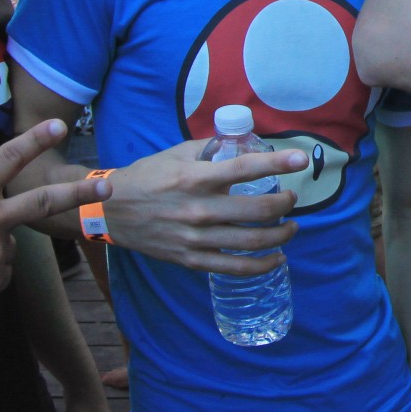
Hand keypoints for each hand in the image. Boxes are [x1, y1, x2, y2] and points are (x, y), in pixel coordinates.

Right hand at [101, 140, 304, 274]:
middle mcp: (199, 209)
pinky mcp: (192, 259)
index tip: (300, 159)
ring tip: (291, 227)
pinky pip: (234, 268)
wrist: (110, 211)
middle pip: (257, 211)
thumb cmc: (146, 177)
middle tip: (292, 199)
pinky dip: (261, 266)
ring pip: (251, 242)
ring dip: (280, 235)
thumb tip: (242, 143)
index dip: (277, 162)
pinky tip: (277, 258)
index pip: (245, 168)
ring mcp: (196, 238)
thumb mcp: (175, 154)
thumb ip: (209, 149)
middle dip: (284, 204)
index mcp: (195, 178)